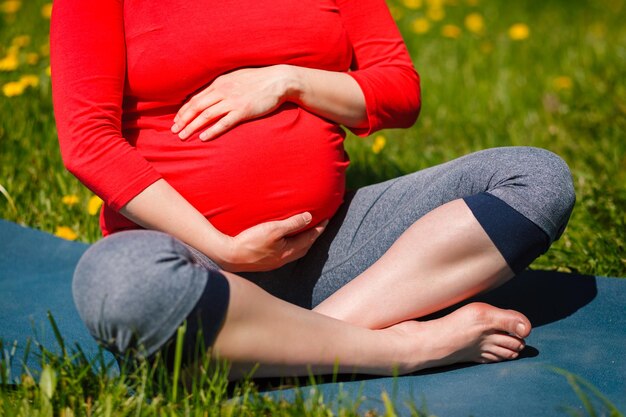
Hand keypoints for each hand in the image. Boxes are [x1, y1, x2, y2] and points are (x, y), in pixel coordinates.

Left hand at [171, 65, 295, 140]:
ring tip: (183, 137)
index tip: (176, 120)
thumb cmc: (259, 80)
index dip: (183, 110)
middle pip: (196, 107)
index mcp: (219, 83)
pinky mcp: (243, 111)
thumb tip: (210, 95)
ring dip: (192, 126)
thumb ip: (222, 86)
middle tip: (174, 131)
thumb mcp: (236, 77)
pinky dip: (212, 130)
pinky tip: (203, 137)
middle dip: (183, 120)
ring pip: (206, 115)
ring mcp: (233, 101)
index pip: (195, 97)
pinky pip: (224, 123)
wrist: (278, 80)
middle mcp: (223, 91)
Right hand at [217, 212, 327, 272]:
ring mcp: (274, 262)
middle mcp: (283, 259)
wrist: (228, 256)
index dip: (319, 228)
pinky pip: (285, 253)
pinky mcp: (265, 262)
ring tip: (305, 232)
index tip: (326, 219)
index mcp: (288, 251)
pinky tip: (285, 241)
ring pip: (295, 251)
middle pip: (305, 247)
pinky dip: (291, 245)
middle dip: (313, 236)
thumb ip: (292, 223)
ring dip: (303, 242)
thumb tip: (309, 217)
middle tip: (319, 226)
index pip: (309, 238)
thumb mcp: (273, 229)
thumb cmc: (250, 242)